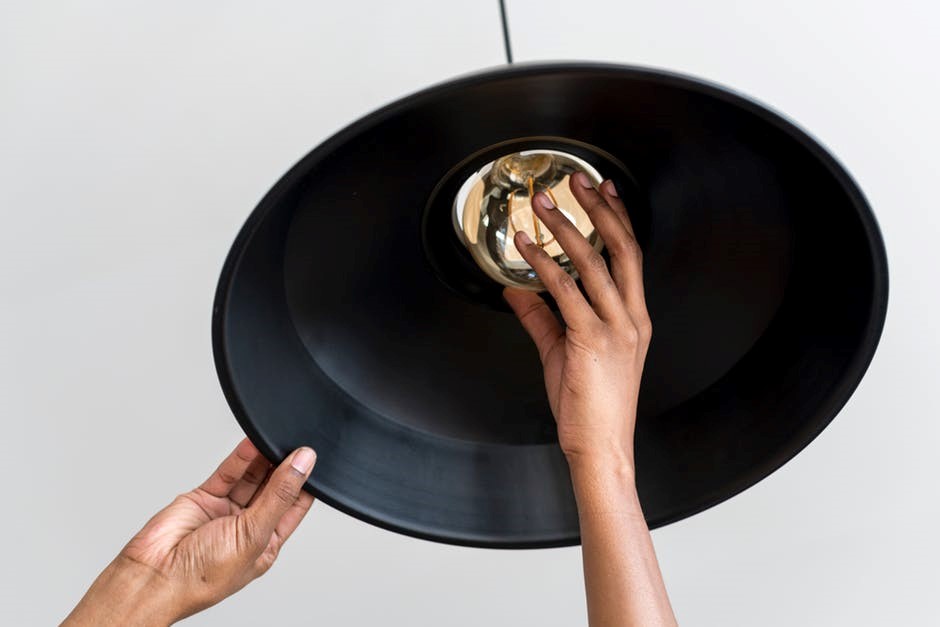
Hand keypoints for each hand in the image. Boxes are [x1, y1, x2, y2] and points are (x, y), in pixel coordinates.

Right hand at [64, 439, 316, 625]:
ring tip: (278, 437)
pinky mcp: (204, 498)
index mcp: (265, 544)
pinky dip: (242, 457)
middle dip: (285, 467)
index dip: (305, 483)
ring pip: (251, 477)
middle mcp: (247, 527)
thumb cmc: (203, 576)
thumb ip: (280, 495)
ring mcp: (225, 511)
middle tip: (297, 443)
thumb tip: (303, 464)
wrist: (153, 576)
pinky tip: (255, 442)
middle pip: (273, 488)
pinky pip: (229, 473)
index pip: (293, 507)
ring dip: (264, 459)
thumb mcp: (254, 533)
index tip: (314, 459)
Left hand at [504, 172, 650, 470]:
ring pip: (594, 263)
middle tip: (576, 179)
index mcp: (634, 318)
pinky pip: (567, 292)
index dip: (619, 218)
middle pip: (622, 248)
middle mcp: (632, 318)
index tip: (605, 189)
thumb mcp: (563, 352)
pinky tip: (528, 248)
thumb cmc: (590, 405)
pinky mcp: (592, 341)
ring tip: (541, 204)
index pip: (631, 256)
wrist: (601, 446)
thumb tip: (515, 289)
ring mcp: (616, 329)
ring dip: (566, 227)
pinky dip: (546, 265)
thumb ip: (540, 317)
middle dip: (599, 208)